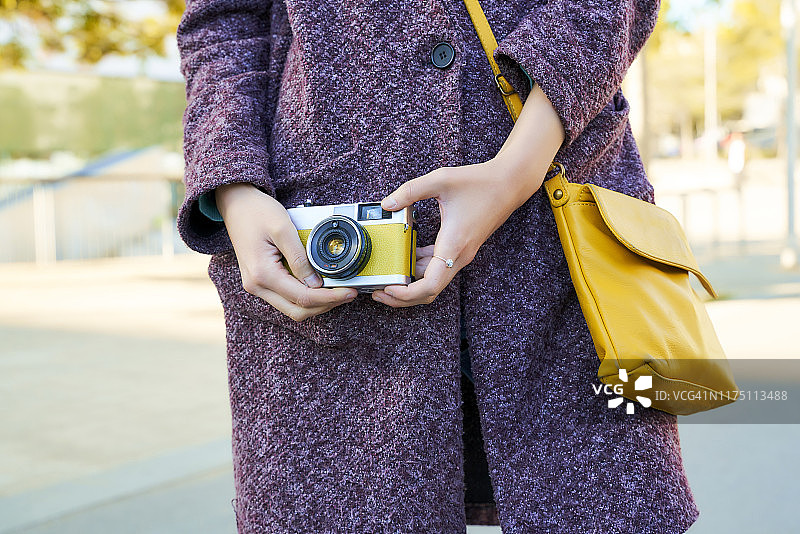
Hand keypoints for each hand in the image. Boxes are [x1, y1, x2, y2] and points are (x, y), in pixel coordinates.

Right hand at [215, 183, 357, 320]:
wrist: (236, 203)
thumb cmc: (256, 211)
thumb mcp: (283, 229)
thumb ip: (300, 258)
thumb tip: (317, 283)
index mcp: (262, 274)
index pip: (303, 297)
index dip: (329, 297)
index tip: (349, 292)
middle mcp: (256, 285)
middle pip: (297, 310)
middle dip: (325, 305)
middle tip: (347, 294)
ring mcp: (257, 285)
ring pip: (292, 307)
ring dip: (316, 304)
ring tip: (337, 290)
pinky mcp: (260, 281)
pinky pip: (286, 298)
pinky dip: (305, 296)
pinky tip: (320, 285)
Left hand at [371, 84, 564, 307]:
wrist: (509, 183)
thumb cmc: (479, 182)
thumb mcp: (440, 180)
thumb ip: (410, 191)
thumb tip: (386, 204)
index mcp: (453, 245)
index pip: (430, 285)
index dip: (406, 294)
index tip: (387, 289)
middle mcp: (459, 256)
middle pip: (429, 291)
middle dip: (402, 297)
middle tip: (377, 291)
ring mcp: (461, 254)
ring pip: (433, 281)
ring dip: (410, 284)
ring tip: (386, 277)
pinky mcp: (460, 249)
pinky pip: (439, 267)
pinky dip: (420, 268)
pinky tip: (405, 256)